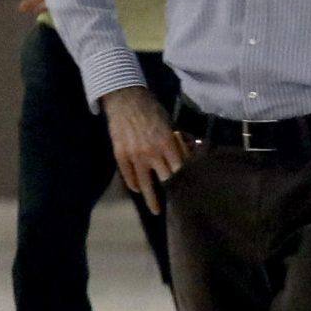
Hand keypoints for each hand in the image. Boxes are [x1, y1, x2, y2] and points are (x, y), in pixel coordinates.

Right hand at [103, 86, 186, 212]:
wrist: (126, 99)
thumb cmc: (152, 110)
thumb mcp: (170, 124)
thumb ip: (178, 142)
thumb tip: (189, 154)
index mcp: (167, 144)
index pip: (180, 169)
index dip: (185, 181)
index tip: (190, 191)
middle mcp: (152, 153)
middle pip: (165, 179)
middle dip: (172, 191)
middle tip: (177, 204)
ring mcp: (135, 155)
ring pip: (145, 183)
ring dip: (151, 199)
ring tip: (155, 210)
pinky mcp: (120, 154)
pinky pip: (128, 175)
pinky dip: (133, 184)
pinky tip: (138, 190)